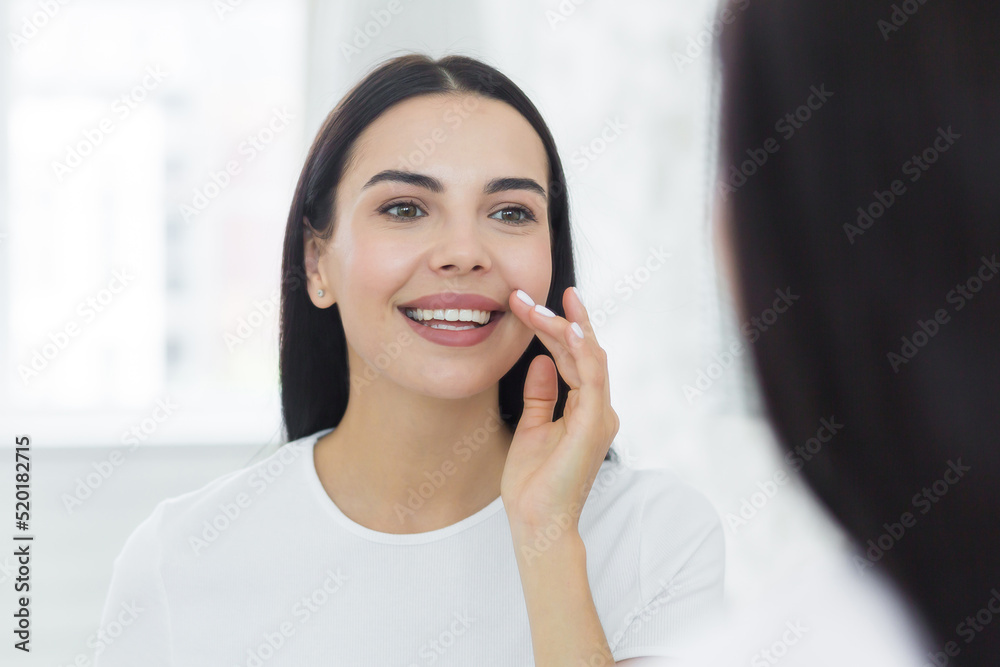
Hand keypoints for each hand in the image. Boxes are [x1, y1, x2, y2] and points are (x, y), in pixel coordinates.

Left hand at [500, 286, 619, 532]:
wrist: (536, 522)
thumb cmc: (533, 484)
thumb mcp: (532, 428)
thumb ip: (541, 396)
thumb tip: (540, 362)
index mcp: (585, 409)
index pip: (572, 358)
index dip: (553, 329)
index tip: (528, 304)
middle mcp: (598, 408)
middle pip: (582, 351)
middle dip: (557, 320)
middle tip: (525, 295)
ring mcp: (599, 415)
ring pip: (588, 357)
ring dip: (564, 328)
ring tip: (540, 305)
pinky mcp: (594, 424)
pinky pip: (593, 378)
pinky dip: (583, 351)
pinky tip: (568, 329)